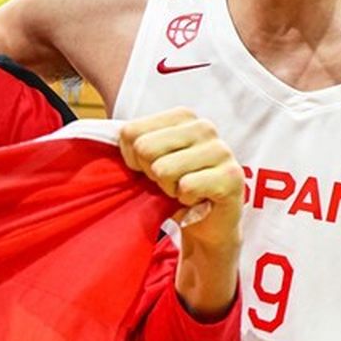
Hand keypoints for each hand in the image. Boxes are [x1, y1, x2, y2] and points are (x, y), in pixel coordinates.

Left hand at [118, 108, 243, 249]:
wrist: (208, 223)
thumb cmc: (175, 188)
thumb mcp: (150, 160)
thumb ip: (133, 143)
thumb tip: (108, 138)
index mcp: (183, 116)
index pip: (131, 132)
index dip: (133, 160)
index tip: (151, 169)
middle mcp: (204, 127)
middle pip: (145, 149)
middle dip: (151, 174)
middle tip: (170, 183)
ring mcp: (221, 150)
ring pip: (163, 169)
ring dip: (169, 189)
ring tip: (184, 191)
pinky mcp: (232, 177)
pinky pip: (187, 186)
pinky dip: (186, 201)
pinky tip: (197, 199)